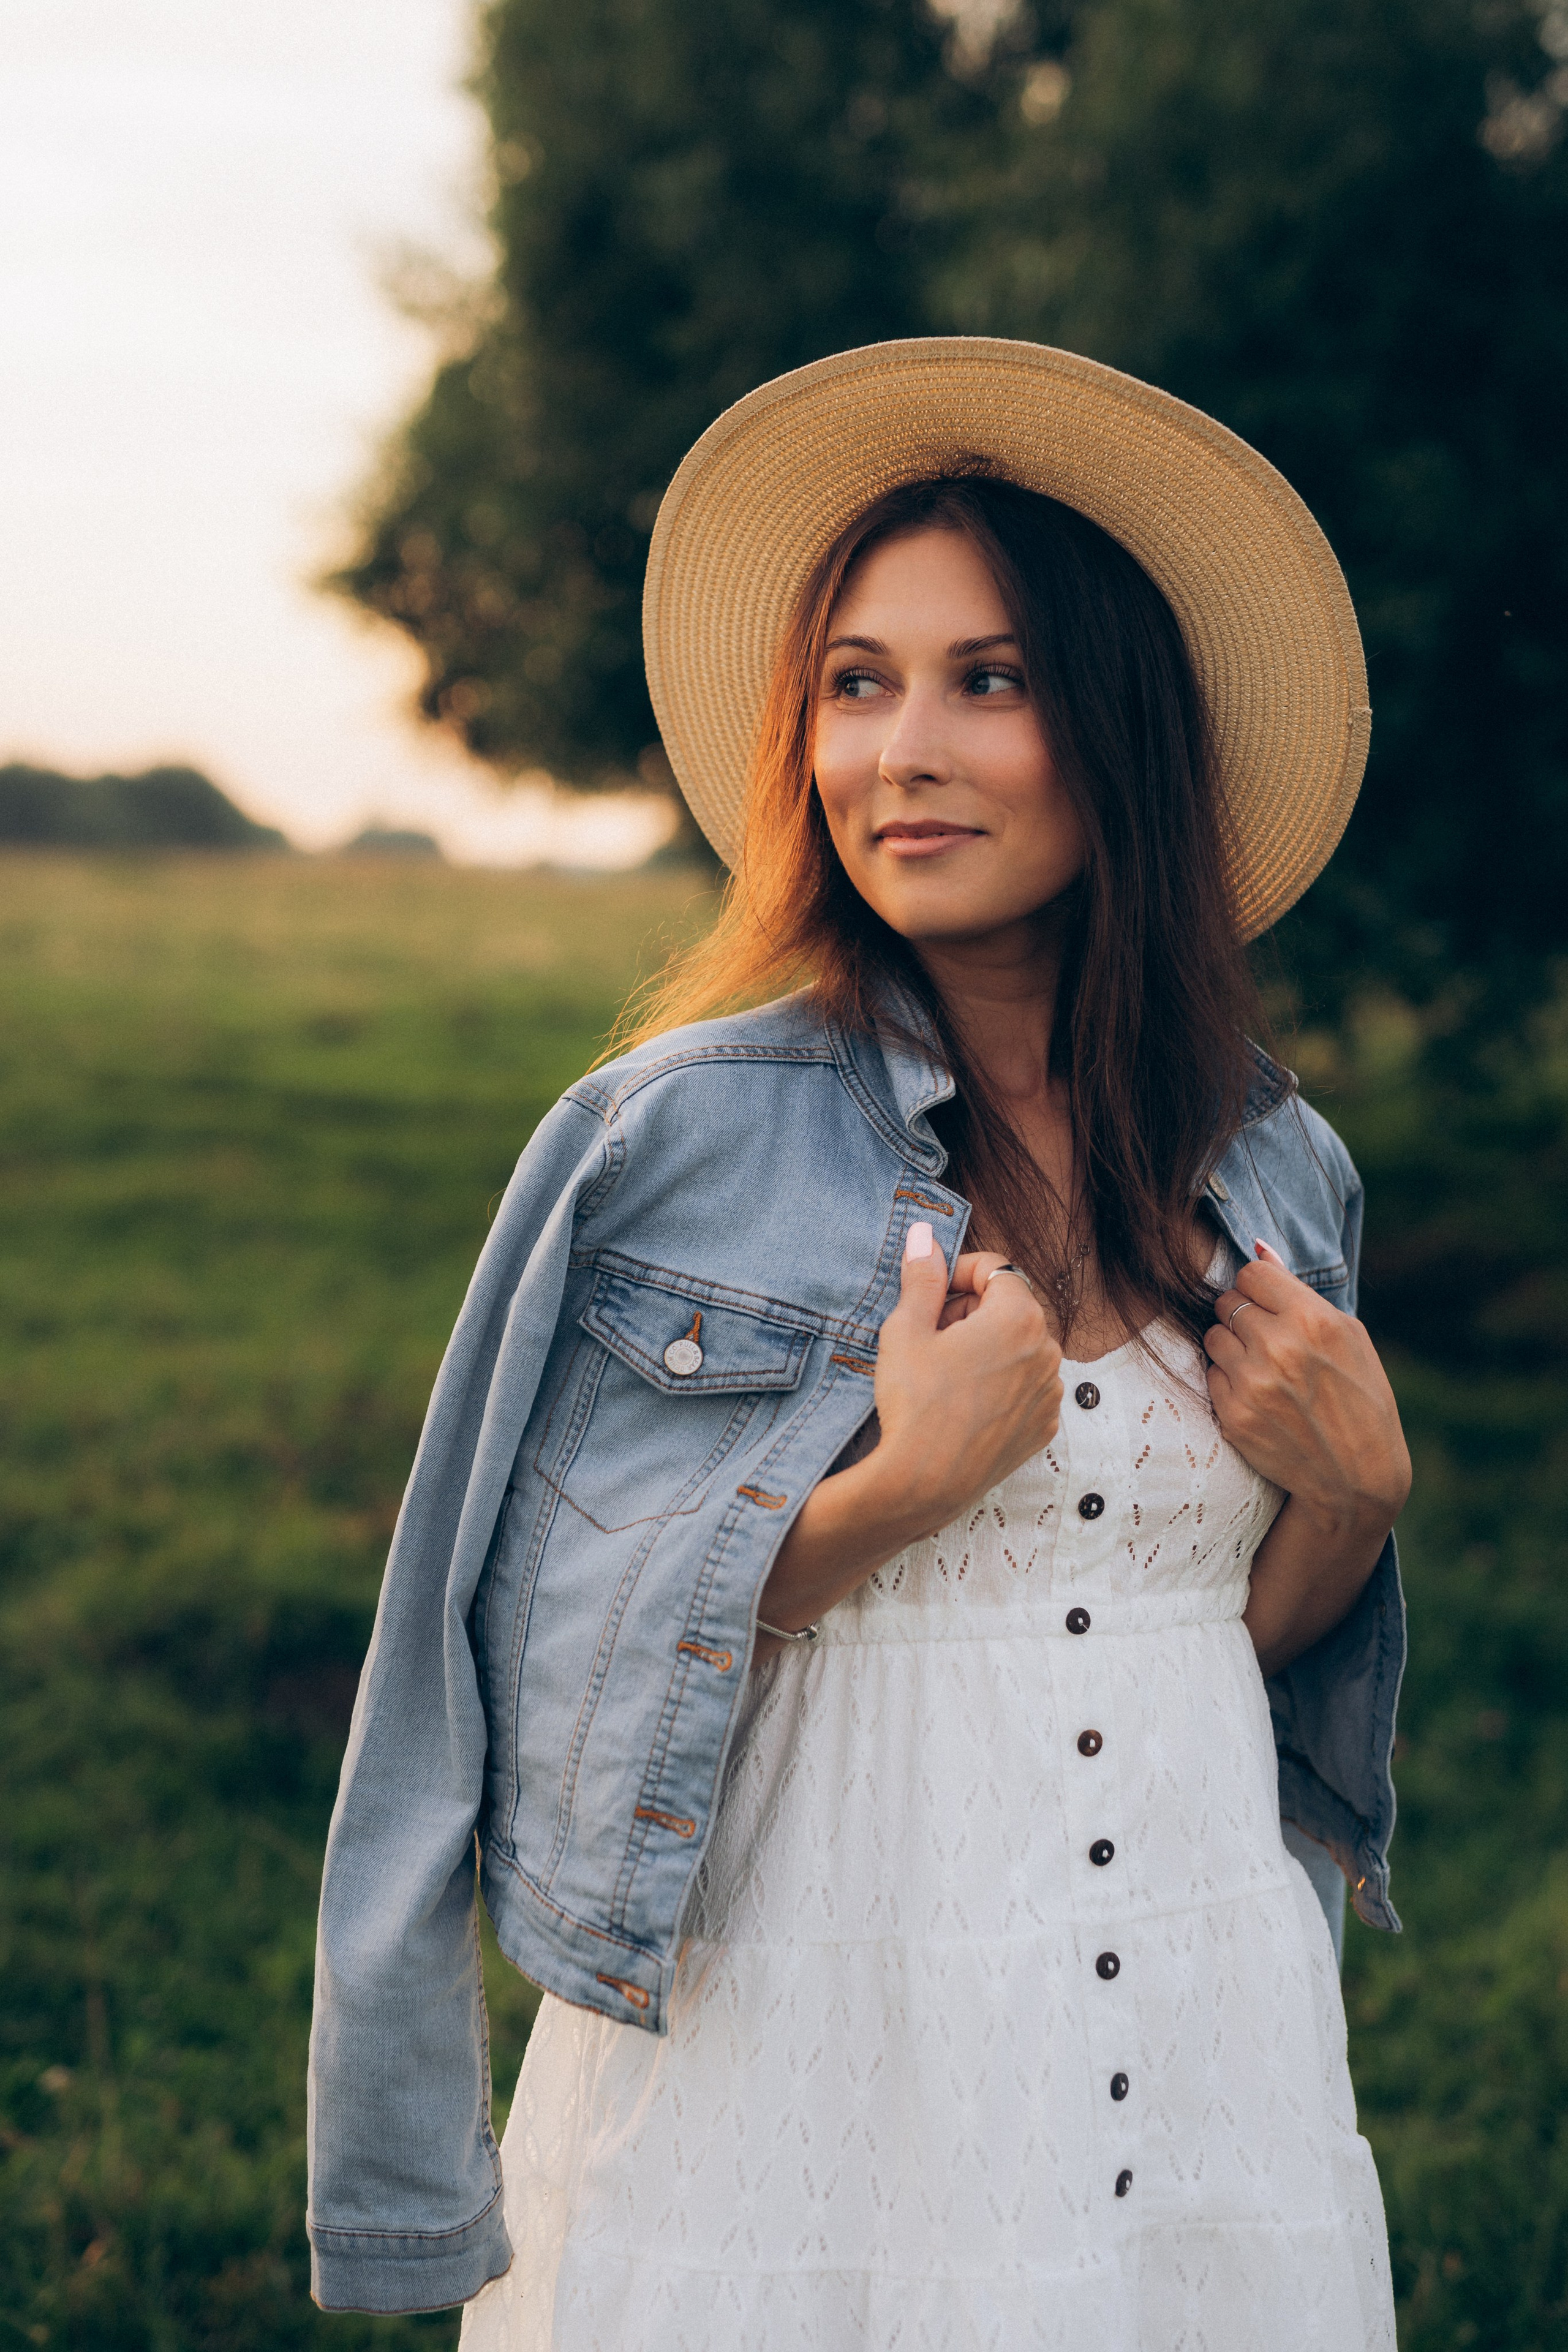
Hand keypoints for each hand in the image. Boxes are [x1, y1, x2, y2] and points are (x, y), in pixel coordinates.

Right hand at [873, 1236, 1064, 1513]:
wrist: (924, 1482)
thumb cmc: (913, 1403)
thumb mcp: (906, 1329)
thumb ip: (923, 1276)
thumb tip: (924, 1234)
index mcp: (1019, 1317)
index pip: (995, 1268)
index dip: (957, 1274)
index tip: (931, 1293)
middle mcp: (1048, 1351)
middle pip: (1009, 1308)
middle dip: (970, 1311)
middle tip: (930, 1335)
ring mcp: (1049, 1392)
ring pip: (1018, 1348)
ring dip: (986, 1348)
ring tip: (944, 1373)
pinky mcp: (1044, 1426)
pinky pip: (1024, 1387)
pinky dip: (1000, 1385)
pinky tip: (963, 1403)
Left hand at [1206, 1240, 1410, 1672]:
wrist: (1355, 1478)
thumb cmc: (1359, 1399)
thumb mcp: (1349, 1337)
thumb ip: (1298, 1290)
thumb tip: (1256, 1246)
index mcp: (1313, 1320)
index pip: (1251, 1273)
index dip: (1259, 1288)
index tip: (1271, 1305)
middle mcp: (1279, 1346)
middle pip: (1227, 1302)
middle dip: (1244, 1317)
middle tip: (1268, 1341)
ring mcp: (1252, 1382)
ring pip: (1213, 1336)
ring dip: (1232, 1348)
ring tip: (1264, 1370)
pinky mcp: (1232, 1414)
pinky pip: (1210, 1374)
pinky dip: (1228, 1381)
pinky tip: (1258, 1397)